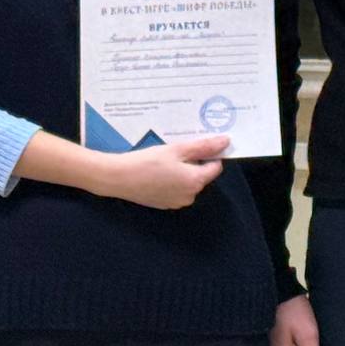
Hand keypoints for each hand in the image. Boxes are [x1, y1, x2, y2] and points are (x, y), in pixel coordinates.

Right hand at [93, 135, 227, 210]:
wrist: (118, 177)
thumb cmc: (148, 161)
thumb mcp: (177, 149)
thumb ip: (203, 147)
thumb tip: (225, 142)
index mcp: (195, 182)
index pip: (215, 166)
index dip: (209, 153)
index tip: (198, 143)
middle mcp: (190, 196)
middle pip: (201, 174)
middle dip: (193, 161)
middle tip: (177, 149)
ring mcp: (176, 202)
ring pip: (188, 181)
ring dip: (182, 170)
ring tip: (166, 158)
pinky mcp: (164, 203)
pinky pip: (176, 188)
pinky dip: (171, 179)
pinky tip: (158, 170)